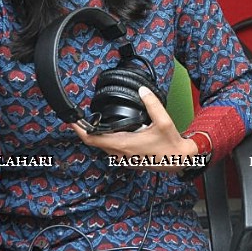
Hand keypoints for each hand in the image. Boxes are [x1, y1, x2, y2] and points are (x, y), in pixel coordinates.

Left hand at [72, 86, 197, 171]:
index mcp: (124, 144)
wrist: (179, 160)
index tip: (72, 121)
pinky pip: (111, 149)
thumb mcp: (164, 121)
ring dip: (96, 135)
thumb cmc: (171, 145)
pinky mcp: (128, 159)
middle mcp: (120, 153)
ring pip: (102, 146)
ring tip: (92, 122)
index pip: (93, 139)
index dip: (80, 130)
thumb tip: (143, 90)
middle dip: (86, 130)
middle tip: (79, 118)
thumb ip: (152, 104)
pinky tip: (110, 130)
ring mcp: (123, 158)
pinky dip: (106, 139)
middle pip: (95, 143)